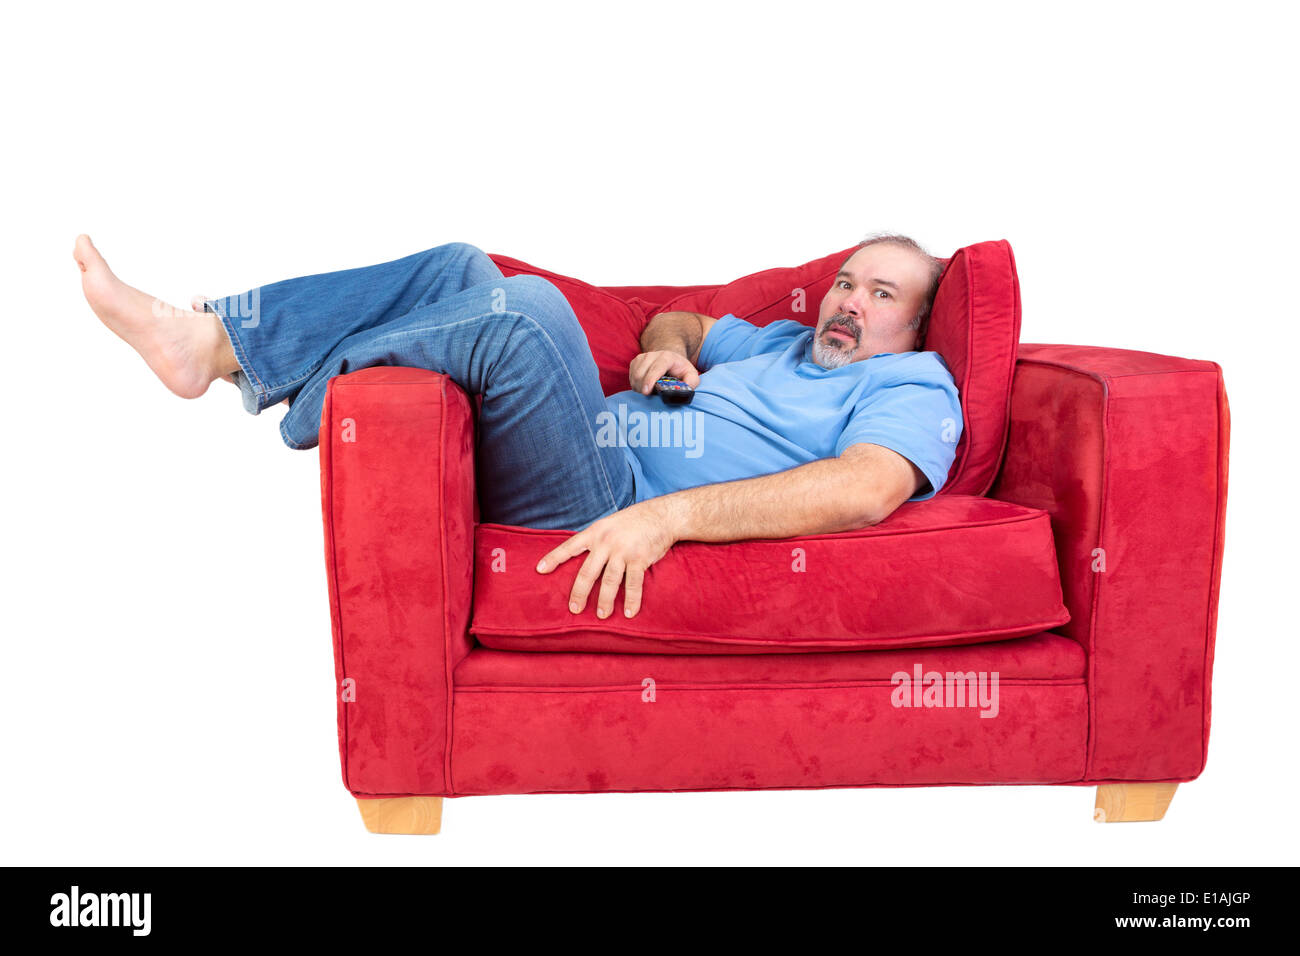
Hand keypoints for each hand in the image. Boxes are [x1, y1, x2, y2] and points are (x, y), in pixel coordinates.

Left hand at [535, 499, 680, 618]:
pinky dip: (632, 600)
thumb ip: (596, 540)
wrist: (661, 516)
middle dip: (579, 592)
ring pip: (610, 581)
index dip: (554, 558)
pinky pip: (633, 584)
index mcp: (595, 532)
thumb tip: (582, 558)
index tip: (539, 570)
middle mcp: (606, 542)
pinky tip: (630, 612)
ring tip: (602, 616)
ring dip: (605, 601)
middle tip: (575, 609)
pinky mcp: (640, 559)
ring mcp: (623, 551)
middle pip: (588, 572)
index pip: (570, 546)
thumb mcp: (609, 524)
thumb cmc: (633, 522)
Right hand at [628, 350, 700, 394]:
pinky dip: (635, 385)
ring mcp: (642, 357)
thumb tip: (685, 390)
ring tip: (649, 392)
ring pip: (634, 376)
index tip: (646, 392)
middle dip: (642, 388)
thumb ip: (691, 382)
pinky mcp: (635, 362)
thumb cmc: (680, 370)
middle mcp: (653, 355)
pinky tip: (644, 387)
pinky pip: (631, 377)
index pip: (656, 367)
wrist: (670, 359)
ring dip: (639, 388)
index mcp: (668, 357)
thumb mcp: (691, 375)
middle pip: (641, 373)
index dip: (650, 379)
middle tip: (649, 397)